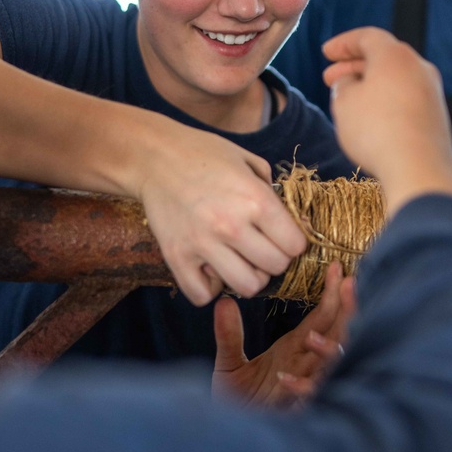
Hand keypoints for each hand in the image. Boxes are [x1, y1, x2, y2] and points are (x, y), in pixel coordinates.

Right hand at [136, 120, 306, 306]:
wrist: (155, 157)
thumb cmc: (206, 156)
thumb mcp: (249, 162)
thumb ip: (274, 193)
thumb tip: (295, 224)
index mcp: (255, 199)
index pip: (295, 246)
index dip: (293, 242)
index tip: (281, 236)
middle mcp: (231, 225)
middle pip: (275, 268)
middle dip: (274, 260)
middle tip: (260, 247)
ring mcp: (202, 244)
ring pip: (247, 287)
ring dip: (248, 277)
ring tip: (239, 261)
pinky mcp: (176, 257)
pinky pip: (202, 295)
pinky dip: (210, 287)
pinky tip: (210, 269)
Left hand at [212, 262, 355, 406]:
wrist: (230, 438)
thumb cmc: (237, 403)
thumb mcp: (229, 364)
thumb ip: (229, 335)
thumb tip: (223, 302)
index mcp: (294, 350)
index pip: (320, 317)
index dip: (331, 294)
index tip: (337, 268)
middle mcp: (304, 364)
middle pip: (335, 334)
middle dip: (345, 311)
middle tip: (350, 284)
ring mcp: (302, 386)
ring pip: (328, 364)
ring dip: (324, 350)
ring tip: (312, 336)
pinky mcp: (293, 410)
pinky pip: (305, 397)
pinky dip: (299, 387)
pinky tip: (285, 378)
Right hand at [322, 26, 451, 212]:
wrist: (418, 167)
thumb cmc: (376, 131)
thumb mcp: (344, 103)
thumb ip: (343, 85)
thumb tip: (351, 82)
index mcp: (395, 55)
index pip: (367, 37)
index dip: (343, 44)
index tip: (326, 53)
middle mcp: (418, 67)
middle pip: (383, 57)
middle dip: (354, 66)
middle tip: (330, 79)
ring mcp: (431, 91)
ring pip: (396, 79)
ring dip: (371, 85)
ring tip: (349, 101)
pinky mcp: (437, 115)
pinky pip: (407, 98)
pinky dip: (387, 101)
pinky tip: (373, 119)